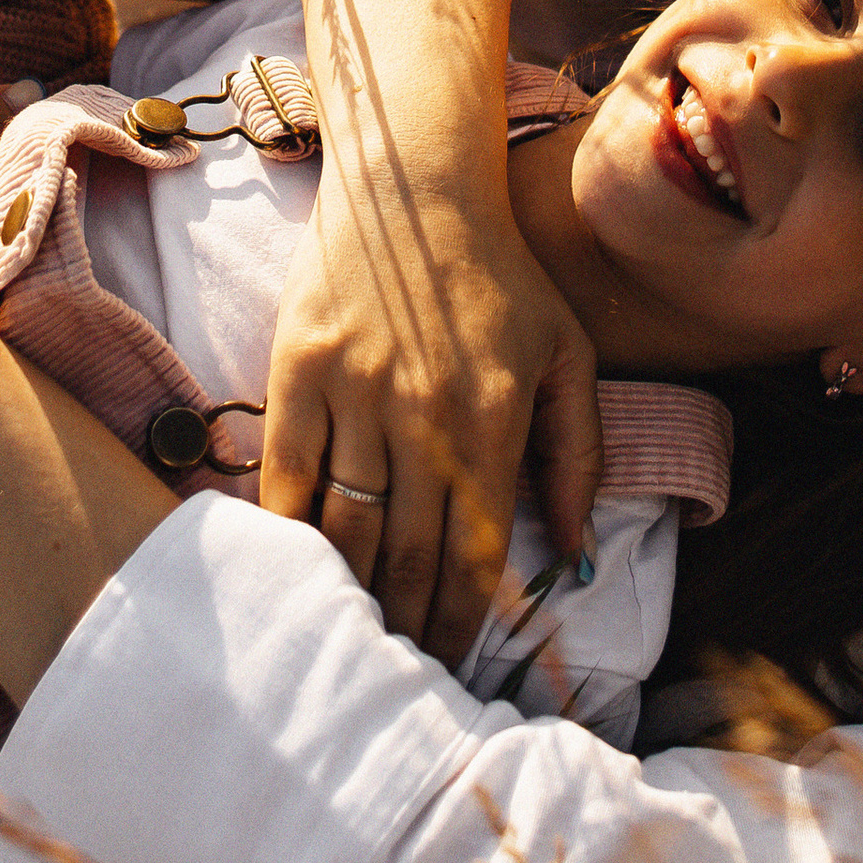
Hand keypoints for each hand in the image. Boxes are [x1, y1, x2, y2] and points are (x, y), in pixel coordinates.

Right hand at [258, 173, 602, 664]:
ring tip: (350, 638)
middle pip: (408, 555)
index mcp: (494, 419)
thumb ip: (578, 455)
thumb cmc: (500, 279)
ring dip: (348, 592)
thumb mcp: (565, 355)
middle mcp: (425, 414)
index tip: (451, 671)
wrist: (415, 186)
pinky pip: (284, 476)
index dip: (461, 624)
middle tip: (397, 676)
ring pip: (345, 526)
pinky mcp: (297, 371)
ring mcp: (355, 392)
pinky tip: (295, 570)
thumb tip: (576, 554)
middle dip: (405, 627)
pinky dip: (287, 532)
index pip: (475, 554)